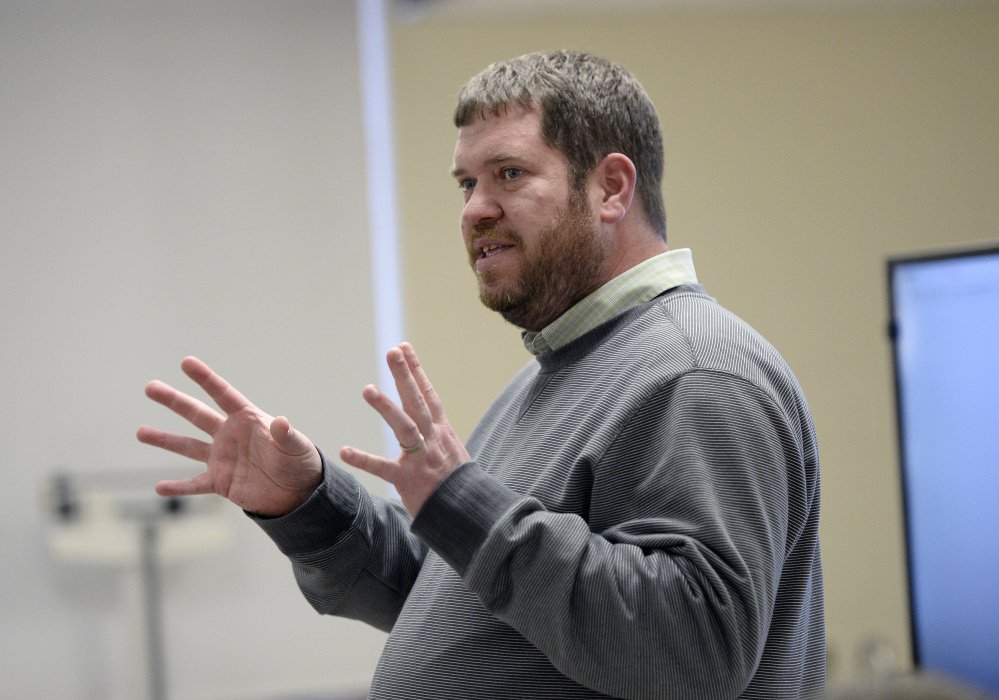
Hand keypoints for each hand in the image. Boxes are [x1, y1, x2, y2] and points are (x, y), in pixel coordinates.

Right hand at [137, 356, 321, 516]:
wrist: (299, 492)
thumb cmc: (300, 462)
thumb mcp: (295, 447)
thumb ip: (285, 435)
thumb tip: (280, 421)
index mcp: (247, 419)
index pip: (222, 394)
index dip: (205, 378)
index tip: (186, 362)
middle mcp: (229, 435)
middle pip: (196, 414)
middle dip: (174, 401)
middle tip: (150, 387)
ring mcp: (222, 458)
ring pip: (187, 446)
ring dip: (164, 440)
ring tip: (140, 432)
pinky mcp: (221, 482)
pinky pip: (195, 484)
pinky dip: (178, 487)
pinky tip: (159, 488)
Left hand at [339, 343, 469, 516]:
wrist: (470, 514)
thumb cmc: (458, 484)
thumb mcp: (452, 451)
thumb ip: (438, 433)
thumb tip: (430, 415)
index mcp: (441, 431)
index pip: (428, 395)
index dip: (416, 370)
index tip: (404, 347)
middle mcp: (433, 439)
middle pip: (418, 401)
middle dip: (406, 375)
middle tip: (393, 351)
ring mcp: (422, 459)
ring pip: (405, 427)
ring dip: (387, 408)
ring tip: (368, 389)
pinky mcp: (409, 481)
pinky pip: (384, 469)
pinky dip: (365, 460)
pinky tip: (345, 451)